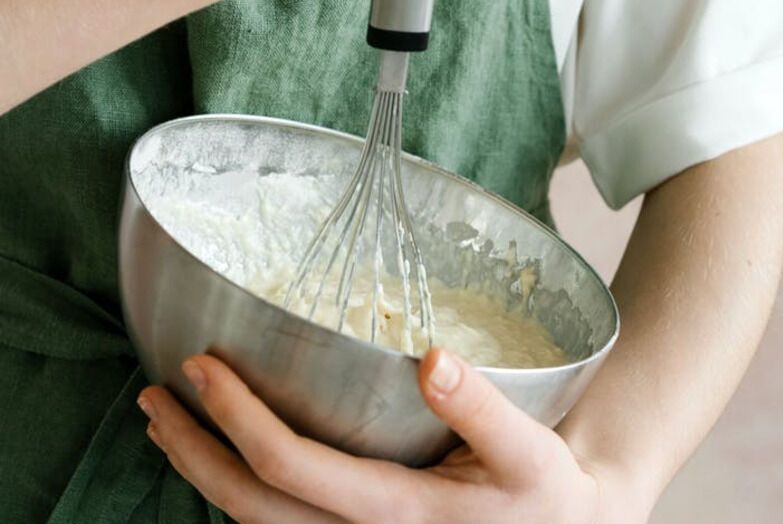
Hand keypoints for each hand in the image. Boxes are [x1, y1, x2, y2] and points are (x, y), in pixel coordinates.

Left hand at [139, 348, 630, 523]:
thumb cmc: (545, 491)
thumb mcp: (530, 450)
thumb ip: (482, 408)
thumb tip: (434, 357)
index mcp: (398, 512)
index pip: (291, 468)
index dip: (238, 419)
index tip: (203, 366)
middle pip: (248, 506)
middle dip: (193, 451)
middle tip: (155, 395)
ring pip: (253, 521)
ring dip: (201, 471)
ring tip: (167, 422)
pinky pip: (277, 521)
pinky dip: (235, 487)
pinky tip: (223, 453)